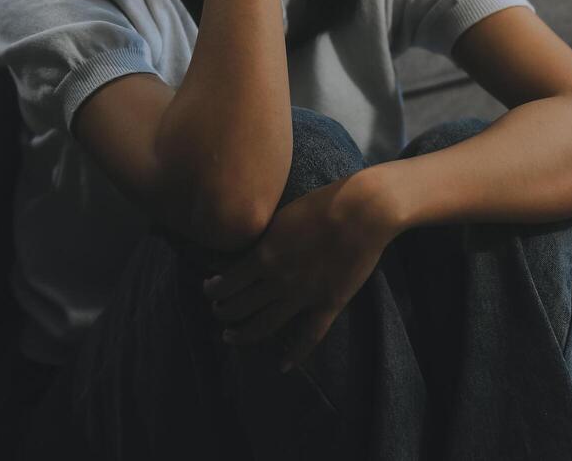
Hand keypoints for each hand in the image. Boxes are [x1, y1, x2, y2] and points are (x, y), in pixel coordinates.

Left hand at [201, 170, 398, 372]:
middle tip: (217, 313)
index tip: (209, 290)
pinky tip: (282, 366)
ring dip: (243, 334)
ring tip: (231, 338)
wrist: (362, 211)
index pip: (227, 282)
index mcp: (263, 255)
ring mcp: (302, 295)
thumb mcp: (279, 217)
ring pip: (264, 325)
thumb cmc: (320, 205)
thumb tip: (241, 246)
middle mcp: (277, 279)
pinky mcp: (328, 304)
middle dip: (223, 312)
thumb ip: (260, 236)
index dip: (214, 290)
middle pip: (240, 306)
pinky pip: (308, 336)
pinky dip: (294, 354)